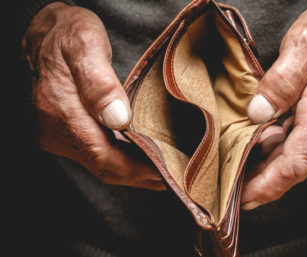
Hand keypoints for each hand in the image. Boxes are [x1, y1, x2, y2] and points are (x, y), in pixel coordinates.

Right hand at [22, 3, 164, 189]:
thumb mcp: (85, 45)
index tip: (162, 173)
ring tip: (159, 171)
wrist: (42, 32)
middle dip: (136, 176)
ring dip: (128, 170)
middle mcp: (55, 128)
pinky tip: (135, 156)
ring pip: (97, 163)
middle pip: (101, 165)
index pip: (102, 154)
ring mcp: (55, 132)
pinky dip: (116, 159)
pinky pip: (91, 153)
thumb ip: (100, 83)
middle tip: (168, 177)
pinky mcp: (59, 130)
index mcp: (61, 109)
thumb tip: (118, 119)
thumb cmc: (66, 33)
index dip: (134, 169)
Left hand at [242, 1, 306, 209]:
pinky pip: (296, 146)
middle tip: (231, 190)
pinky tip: (254, 152)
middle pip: (291, 166)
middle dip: (261, 182)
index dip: (270, 186)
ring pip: (292, 157)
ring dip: (265, 168)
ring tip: (236, 173)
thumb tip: (259, 113)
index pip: (296, 163)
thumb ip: (281, 81)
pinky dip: (274, 153)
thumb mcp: (304, 45)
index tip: (247, 198)